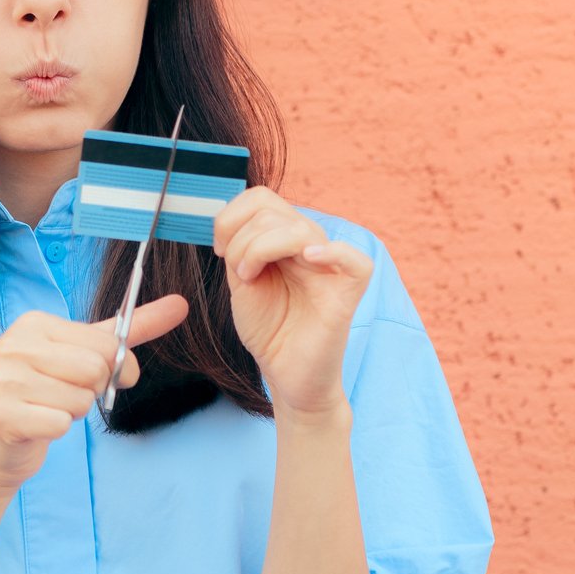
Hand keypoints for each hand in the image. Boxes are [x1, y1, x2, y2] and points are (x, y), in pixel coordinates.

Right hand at [0, 295, 189, 491]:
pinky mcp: (3, 415)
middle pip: (95, 369)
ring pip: (80, 399)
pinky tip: (39, 425)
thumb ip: (132, 329)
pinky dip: (58, 430)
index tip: (98, 377)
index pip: (104, 343)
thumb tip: (181, 303)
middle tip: (69, 395)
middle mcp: (15, 345)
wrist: (1, 445)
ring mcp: (5, 379)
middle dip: (93, 391)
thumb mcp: (88, 354)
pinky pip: (61, 423)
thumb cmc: (48, 394)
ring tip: (51, 408)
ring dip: (75, 411)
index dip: (115, 367)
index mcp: (35, 323)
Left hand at [213, 186, 374, 416]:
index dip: (232, 216)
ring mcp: (331, 266)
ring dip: (259, 248)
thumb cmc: (269, 330)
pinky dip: (330, 252)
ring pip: (298, 229)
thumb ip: (241, 246)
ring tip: (251, 278)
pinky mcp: (348, 292)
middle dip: (241, 238)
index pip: (262, 198)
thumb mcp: (243, 280)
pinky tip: (308, 259)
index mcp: (286, 240)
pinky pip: (354, 259)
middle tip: (238, 272)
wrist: (286, 375)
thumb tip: (229, 216)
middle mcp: (311, 246)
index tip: (220, 251)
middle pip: (273, 210)